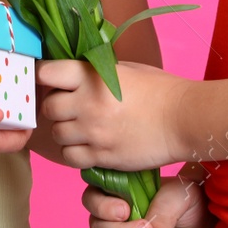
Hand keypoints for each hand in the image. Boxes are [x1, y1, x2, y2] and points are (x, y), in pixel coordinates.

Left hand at [38, 59, 187, 172]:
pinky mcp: (102, 156)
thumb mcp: (123, 69)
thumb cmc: (158, 89)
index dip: (44, 76)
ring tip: (81, 127)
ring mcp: (93, 132)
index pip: (46, 73)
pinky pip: (70, 157)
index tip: (49, 79)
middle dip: (56, 107)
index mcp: (91, 75)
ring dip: (64, 131)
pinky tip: (87, 145)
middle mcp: (87, 103)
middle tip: (69, 107)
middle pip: (48, 107)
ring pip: (56, 134)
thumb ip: (94, 71)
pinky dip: (74, 152)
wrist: (183, 119)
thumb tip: (70, 74)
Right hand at [85, 164, 212, 227]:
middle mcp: (113, 205)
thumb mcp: (177, 197)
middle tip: (139, 226)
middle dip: (111, 225)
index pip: (94, 190)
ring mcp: (117, 226)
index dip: (101, 202)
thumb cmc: (185, 199)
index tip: (125, 208)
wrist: (200, 219)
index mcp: (118, 184)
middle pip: (93, 217)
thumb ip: (161, 211)